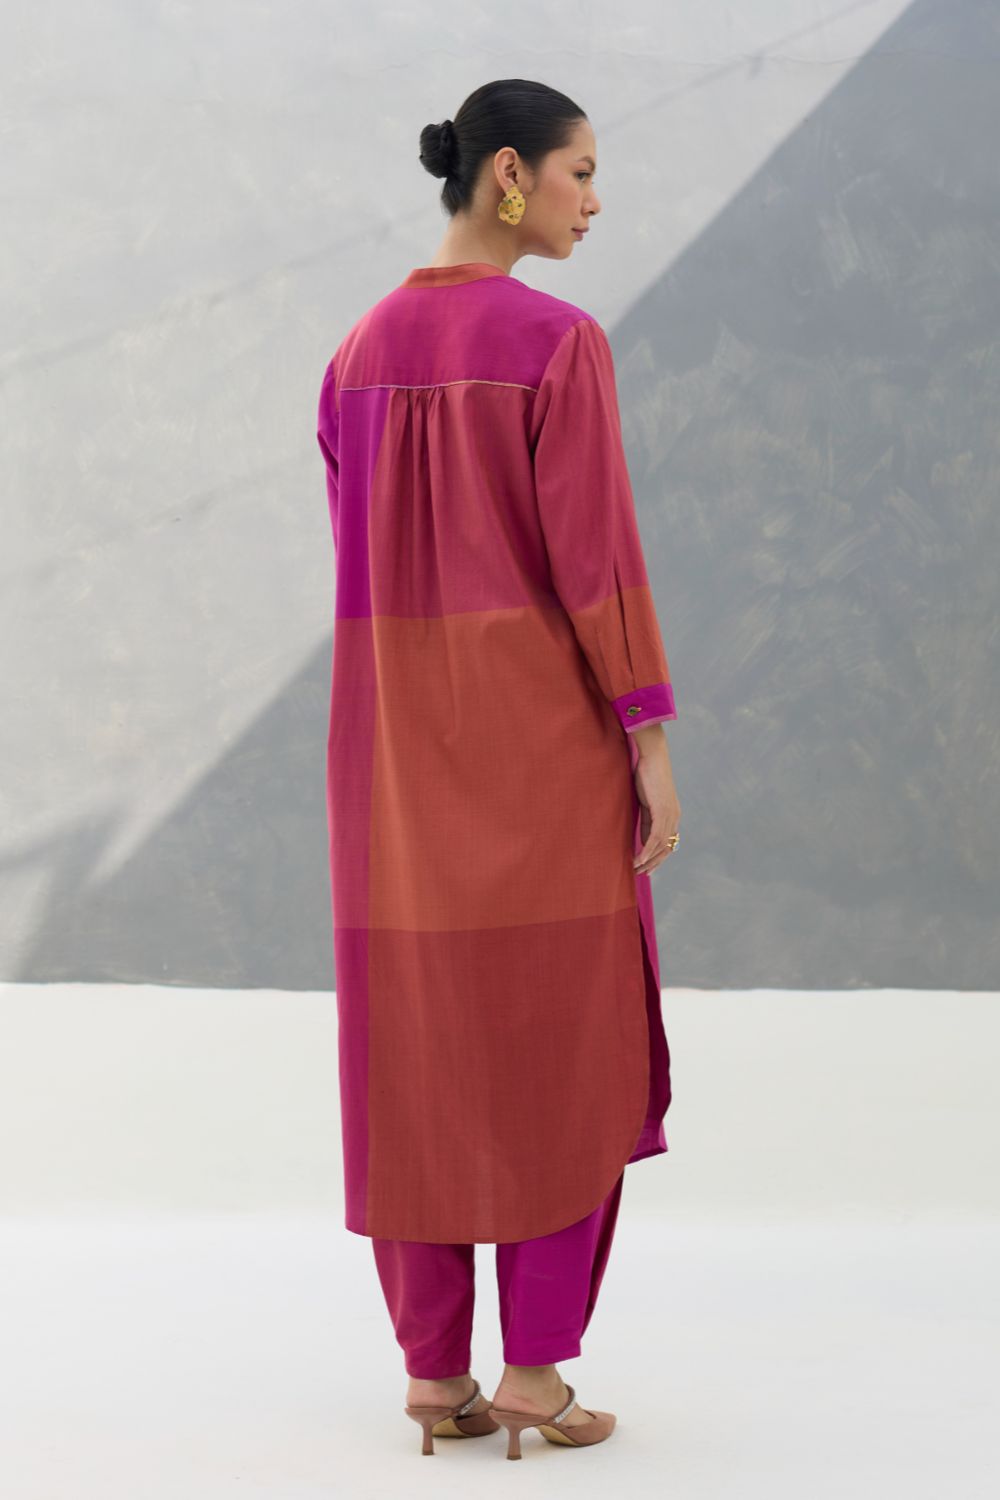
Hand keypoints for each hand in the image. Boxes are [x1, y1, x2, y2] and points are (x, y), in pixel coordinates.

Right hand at [632, 746, 679, 875]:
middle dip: (654, 863)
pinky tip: (640, 859)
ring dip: (649, 860)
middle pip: (666, 848)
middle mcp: (674, 817)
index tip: (646, 867)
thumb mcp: (646, 802)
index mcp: (672, 814)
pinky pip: (656, 837)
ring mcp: (670, 815)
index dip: (657, 857)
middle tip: (640, 873)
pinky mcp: (662, 811)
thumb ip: (647, 820)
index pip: (667, 842)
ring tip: (636, 868)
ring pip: (661, 845)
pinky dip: (647, 850)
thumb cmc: (646, 775)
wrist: (651, 757)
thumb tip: (643, 838)